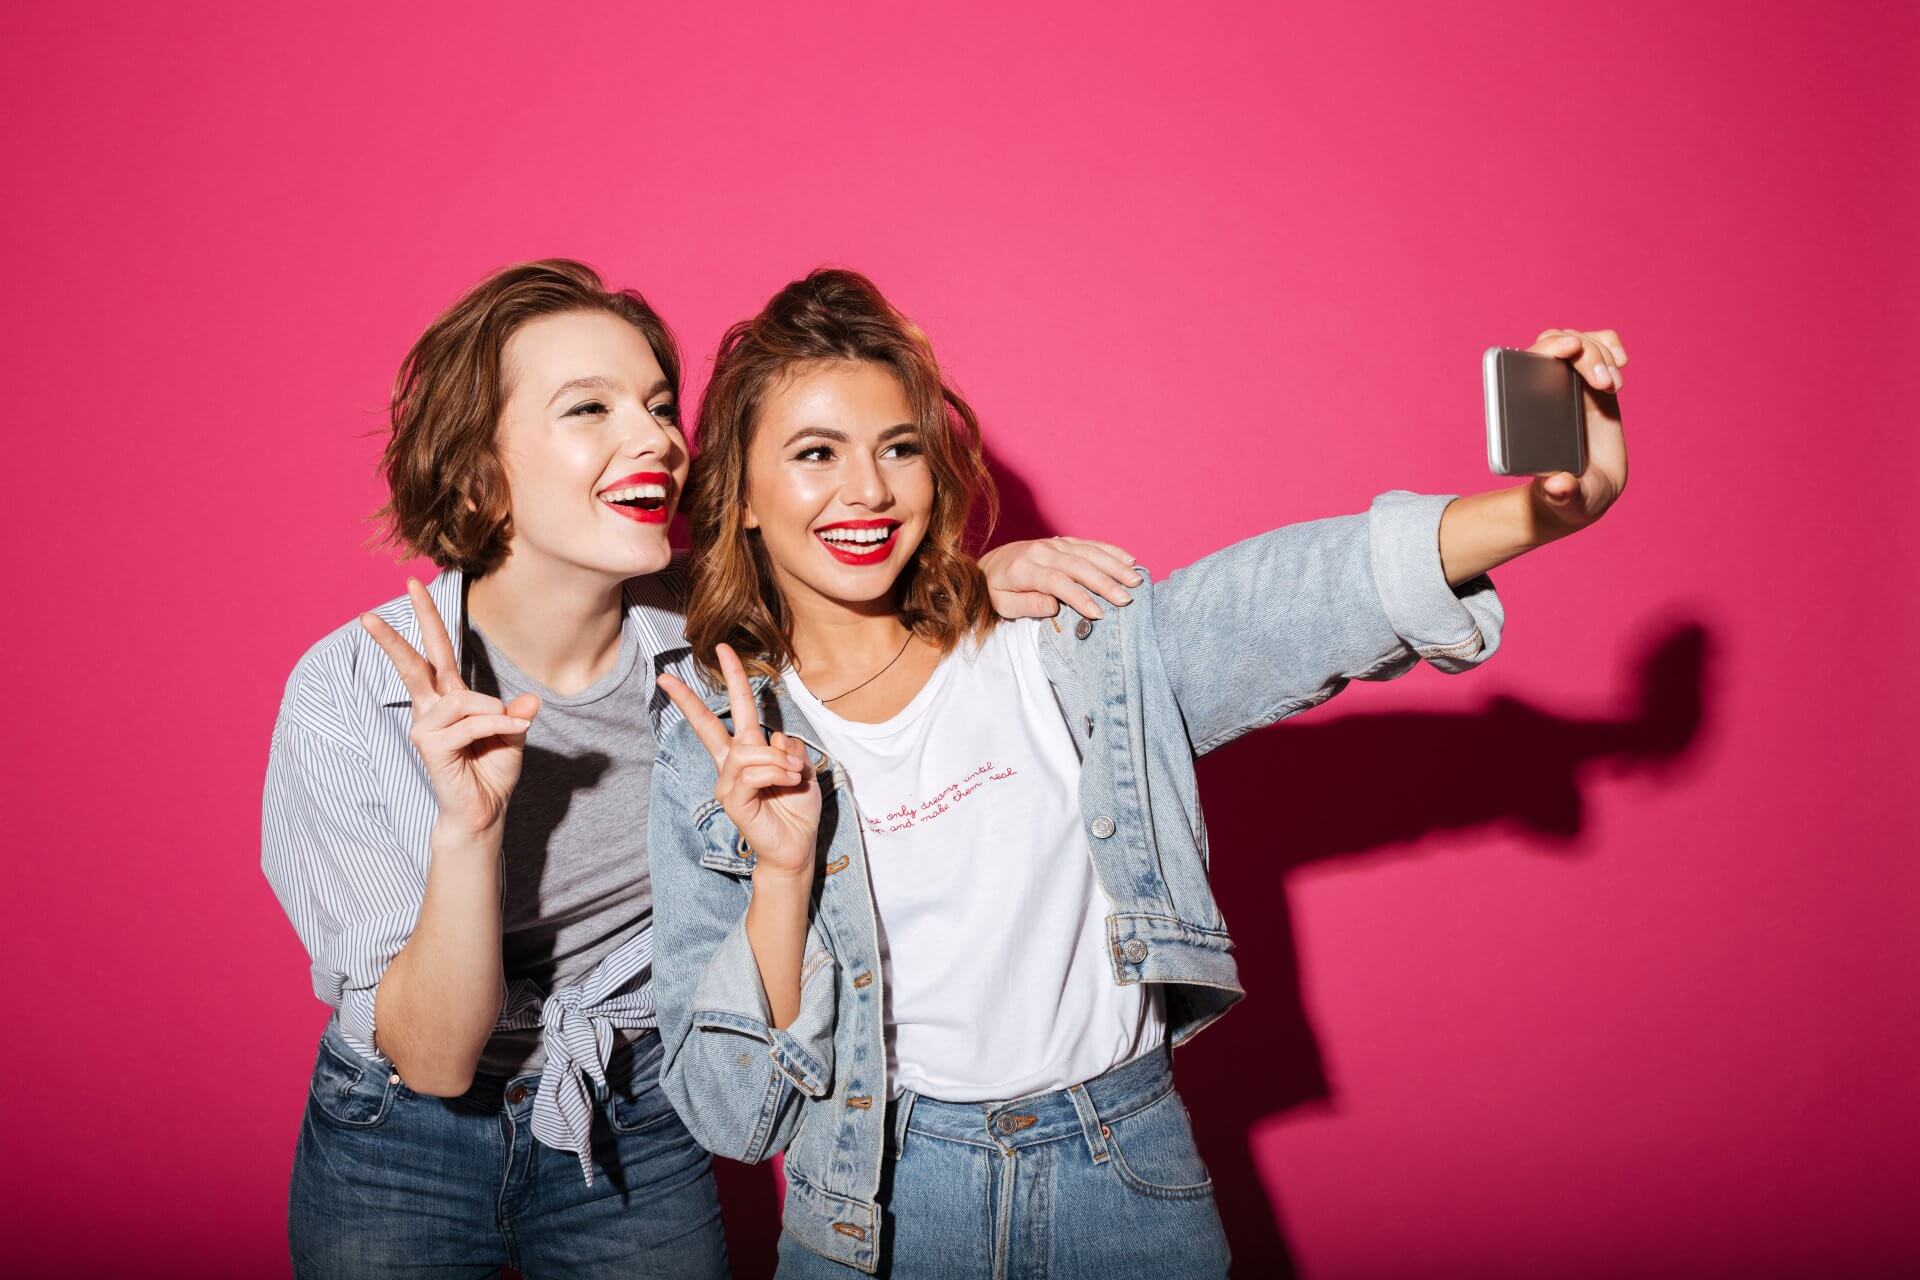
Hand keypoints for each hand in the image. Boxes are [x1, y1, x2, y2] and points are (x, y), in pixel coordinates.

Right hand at [360, 578, 539, 839]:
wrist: (485, 810)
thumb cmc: (492, 770)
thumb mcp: (513, 733)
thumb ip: (517, 713)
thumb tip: (529, 701)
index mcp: (450, 697)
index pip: (436, 650)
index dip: (428, 617)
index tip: (413, 583)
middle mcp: (433, 708)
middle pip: (415, 663)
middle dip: (395, 636)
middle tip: (374, 607)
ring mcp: (427, 727)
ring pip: (462, 699)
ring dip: (494, 712)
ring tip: (508, 727)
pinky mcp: (430, 746)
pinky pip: (471, 723)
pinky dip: (496, 727)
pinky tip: (509, 734)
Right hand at [657, 644, 821, 880]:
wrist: (797, 847)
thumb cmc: (796, 810)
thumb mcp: (802, 768)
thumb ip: (788, 748)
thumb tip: (775, 738)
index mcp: (749, 752)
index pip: (736, 711)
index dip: (732, 679)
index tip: (722, 650)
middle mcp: (733, 765)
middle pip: (709, 727)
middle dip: (688, 700)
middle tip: (665, 677)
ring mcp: (728, 784)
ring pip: (747, 750)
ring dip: (777, 758)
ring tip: (792, 773)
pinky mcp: (732, 800)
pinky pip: (751, 773)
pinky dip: (775, 773)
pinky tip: (787, 782)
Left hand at [979, 536, 1143, 619]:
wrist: (988, 564)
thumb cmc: (996, 590)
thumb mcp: (1002, 604)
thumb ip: (1027, 604)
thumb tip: (1054, 607)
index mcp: (1025, 568)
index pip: (1056, 581)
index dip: (1078, 596)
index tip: (1098, 613)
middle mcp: (1041, 551)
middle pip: (1078, 565)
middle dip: (1104, 582)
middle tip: (1126, 599)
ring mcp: (1054, 543)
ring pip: (1088, 552)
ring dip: (1114, 565)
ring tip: (1136, 579)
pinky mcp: (1062, 541)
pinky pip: (1090, 544)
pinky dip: (1111, 551)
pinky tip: (1130, 560)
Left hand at [1524, 328, 1630, 532]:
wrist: (1582, 491)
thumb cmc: (1567, 496)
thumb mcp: (1565, 500)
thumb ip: (1562, 494)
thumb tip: (1558, 485)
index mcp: (1524, 412)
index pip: (1525, 363)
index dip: (1546, 348)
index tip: (1570, 349)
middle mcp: (1542, 391)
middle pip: (1555, 343)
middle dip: (1584, 351)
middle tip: (1605, 383)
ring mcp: (1567, 383)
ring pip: (1579, 340)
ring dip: (1600, 352)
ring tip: (1613, 386)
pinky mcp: (1591, 383)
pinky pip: (1599, 347)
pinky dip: (1610, 346)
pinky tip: (1621, 364)